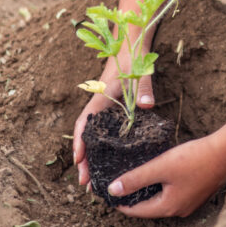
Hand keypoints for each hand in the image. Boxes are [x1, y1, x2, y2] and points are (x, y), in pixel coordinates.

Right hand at [73, 49, 154, 186]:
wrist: (129, 44)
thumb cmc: (132, 57)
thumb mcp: (139, 72)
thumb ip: (144, 88)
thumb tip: (147, 105)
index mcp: (101, 98)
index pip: (86, 124)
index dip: (81, 143)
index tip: (79, 160)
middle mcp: (99, 105)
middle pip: (86, 136)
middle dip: (83, 159)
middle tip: (85, 182)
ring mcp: (104, 107)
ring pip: (92, 136)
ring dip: (89, 156)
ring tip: (90, 178)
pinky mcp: (111, 108)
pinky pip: (101, 131)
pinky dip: (98, 147)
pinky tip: (105, 160)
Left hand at [107, 135, 225, 217]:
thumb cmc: (194, 159)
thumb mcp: (161, 167)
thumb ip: (136, 178)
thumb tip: (113, 190)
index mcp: (168, 207)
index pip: (136, 211)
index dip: (121, 202)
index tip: (108, 193)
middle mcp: (179, 209)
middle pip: (149, 207)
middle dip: (134, 197)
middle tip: (119, 185)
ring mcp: (190, 202)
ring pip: (161, 200)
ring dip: (148, 191)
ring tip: (135, 179)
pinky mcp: (197, 192)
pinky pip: (173, 194)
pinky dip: (162, 187)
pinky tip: (159, 174)